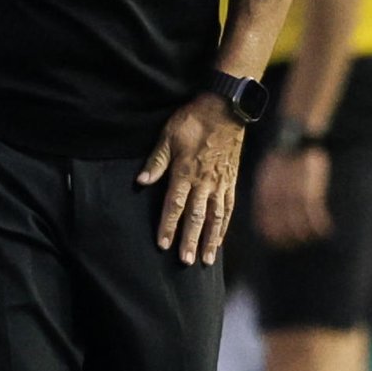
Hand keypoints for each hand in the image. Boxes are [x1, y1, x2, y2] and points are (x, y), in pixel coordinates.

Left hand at [139, 93, 248, 264]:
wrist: (226, 109)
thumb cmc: (193, 120)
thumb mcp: (168, 136)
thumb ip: (156, 162)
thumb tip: (140, 182)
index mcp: (186, 172)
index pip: (175, 205)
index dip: (168, 225)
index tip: (163, 244)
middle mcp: (204, 182)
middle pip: (196, 217)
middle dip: (190, 241)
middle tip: (185, 262)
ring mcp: (220, 183)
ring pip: (215, 217)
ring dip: (210, 239)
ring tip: (206, 260)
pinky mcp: (231, 181)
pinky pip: (228, 207)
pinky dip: (224, 226)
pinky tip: (220, 240)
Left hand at [253, 146, 329, 246]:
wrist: (296, 138)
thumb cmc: (283, 157)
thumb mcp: (267, 174)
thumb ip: (266, 194)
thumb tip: (266, 212)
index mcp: (264, 193)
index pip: (264, 222)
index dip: (271, 236)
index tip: (277, 243)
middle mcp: (277, 198)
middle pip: (281, 228)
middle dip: (289, 239)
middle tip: (296, 244)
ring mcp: (294, 195)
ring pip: (299, 224)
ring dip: (306, 235)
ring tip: (312, 238)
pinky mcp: (310, 190)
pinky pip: (314, 214)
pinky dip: (320, 225)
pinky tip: (325, 230)